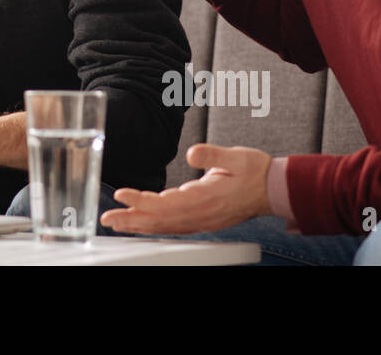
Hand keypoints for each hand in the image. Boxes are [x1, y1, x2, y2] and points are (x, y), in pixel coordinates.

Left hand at [99, 144, 272, 233]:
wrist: (273, 189)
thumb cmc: (254, 171)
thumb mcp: (235, 156)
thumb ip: (212, 155)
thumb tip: (192, 152)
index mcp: (206, 198)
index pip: (167, 203)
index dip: (143, 200)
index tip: (122, 195)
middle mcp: (201, 214)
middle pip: (160, 220)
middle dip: (132, 219)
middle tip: (107, 218)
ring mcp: (201, 220)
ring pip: (164, 226)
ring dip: (139, 225)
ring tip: (117, 222)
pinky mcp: (202, 221)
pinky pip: (173, 227)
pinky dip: (154, 227)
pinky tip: (140, 224)